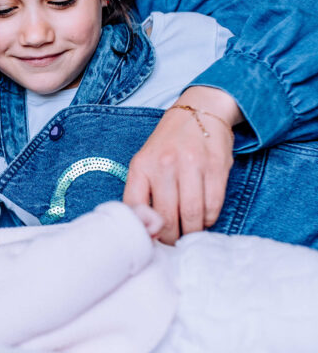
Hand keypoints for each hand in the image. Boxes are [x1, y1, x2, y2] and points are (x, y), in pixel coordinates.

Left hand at [123, 86, 238, 243]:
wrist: (200, 111)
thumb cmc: (169, 144)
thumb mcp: (146, 161)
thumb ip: (143, 191)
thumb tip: (146, 229)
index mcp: (141, 165)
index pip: (135, 208)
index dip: (144, 231)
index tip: (151, 240)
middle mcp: (165, 164)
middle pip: (167, 218)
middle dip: (171, 238)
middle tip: (174, 242)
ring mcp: (192, 165)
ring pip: (192, 215)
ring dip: (192, 231)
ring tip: (189, 232)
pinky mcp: (216, 167)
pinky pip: (213, 206)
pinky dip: (209, 219)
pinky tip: (204, 217)